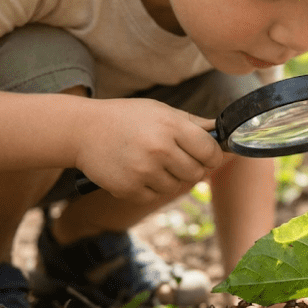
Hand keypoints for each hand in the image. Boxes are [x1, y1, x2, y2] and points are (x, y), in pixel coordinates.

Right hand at [74, 98, 223, 202]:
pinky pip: (155, 196)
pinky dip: (150, 187)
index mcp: (171, 126)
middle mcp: (159, 149)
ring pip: (176, 187)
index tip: (208, 155)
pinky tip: (137, 170)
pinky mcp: (129, 189)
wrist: (83, 130)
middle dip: (192, 168)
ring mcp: (143, 171)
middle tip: (176, 158)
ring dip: (170, 178)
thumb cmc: (127, 118)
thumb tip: (224, 133)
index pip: (209, 151)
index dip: (213, 156)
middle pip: (196, 173)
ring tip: (152, 161)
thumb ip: (193, 123)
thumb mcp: (161, 111)